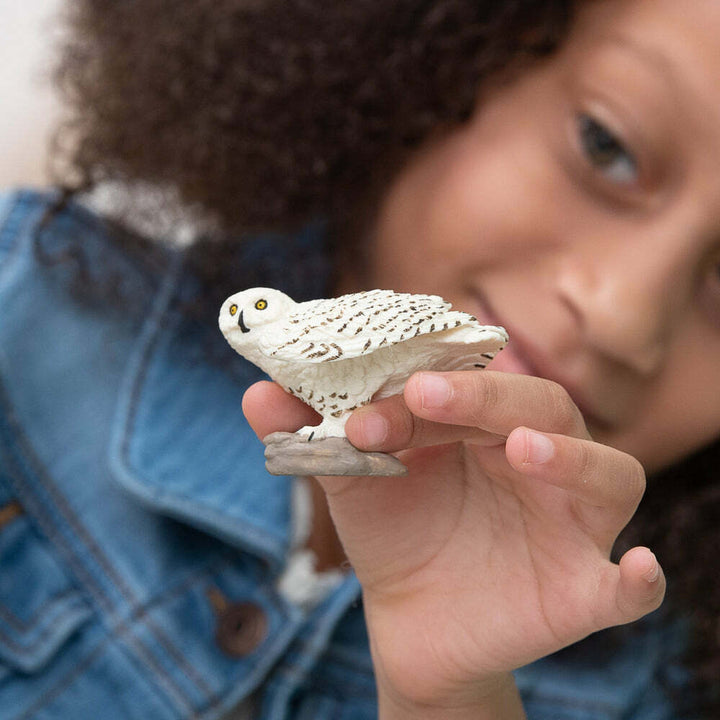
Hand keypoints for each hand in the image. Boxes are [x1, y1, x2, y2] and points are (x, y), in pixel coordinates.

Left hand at [243, 371, 664, 715]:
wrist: (409, 619)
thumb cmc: (392, 531)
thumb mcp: (350, 479)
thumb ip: (310, 434)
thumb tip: (254, 394)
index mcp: (487, 422)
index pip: (478, 377)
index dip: (433, 375)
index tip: (377, 388)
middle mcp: (538, 458)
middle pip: (543, 406)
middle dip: (486, 398)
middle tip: (423, 397)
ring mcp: (568, 522)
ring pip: (607, 473)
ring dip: (570, 458)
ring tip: (522, 451)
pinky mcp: (582, 589)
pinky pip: (627, 586)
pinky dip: (638, 578)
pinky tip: (635, 570)